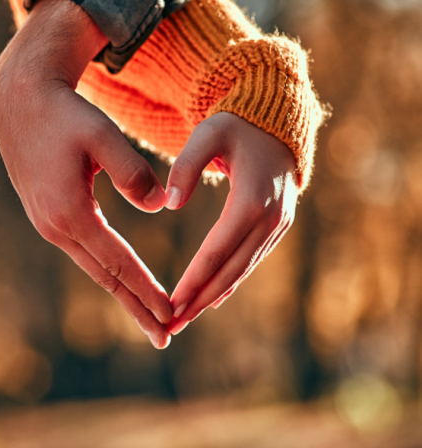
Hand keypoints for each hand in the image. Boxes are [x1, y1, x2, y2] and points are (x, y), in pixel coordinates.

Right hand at [0, 0, 171, 348]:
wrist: (21, 101)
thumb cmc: (65, 114)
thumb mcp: (102, 136)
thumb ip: (133, 173)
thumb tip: (159, 206)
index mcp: (70, 212)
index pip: (118, 262)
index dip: (146, 290)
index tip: (171, 313)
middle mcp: (55, 227)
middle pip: (104, 278)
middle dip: (136, 308)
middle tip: (165, 337)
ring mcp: (49, 224)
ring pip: (94, 269)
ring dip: (123, 294)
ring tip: (149, 316)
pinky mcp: (50, 216)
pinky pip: (86, 253)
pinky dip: (108, 272)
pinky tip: (122, 280)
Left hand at [167, 112, 297, 334]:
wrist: (275, 122)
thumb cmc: (236, 126)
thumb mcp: (208, 134)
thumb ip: (185, 166)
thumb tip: (169, 205)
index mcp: (252, 199)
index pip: (217, 250)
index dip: (194, 279)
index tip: (171, 303)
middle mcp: (270, 218)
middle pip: (231, 269)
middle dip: (200, 300)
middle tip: (171, 325)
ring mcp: (278, 225)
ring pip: (243, 269)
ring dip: (214, 296)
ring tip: (185, 318)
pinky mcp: (277, 226)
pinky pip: (251, 260)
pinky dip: (231, 281)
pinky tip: (213, 298)